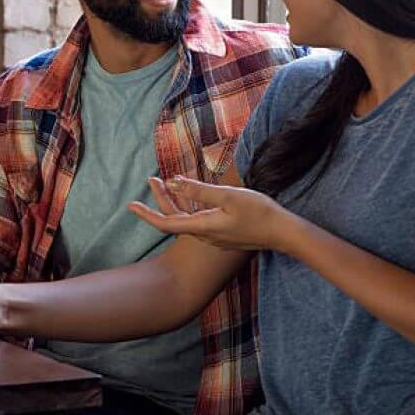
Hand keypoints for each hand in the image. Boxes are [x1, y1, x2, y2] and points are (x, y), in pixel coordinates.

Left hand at [128, 176, 293, 251]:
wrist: (283, 233)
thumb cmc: (259, 212)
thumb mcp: (228, 196)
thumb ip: (199, 190)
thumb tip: (173, 182)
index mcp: (203, 227)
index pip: (166, 223)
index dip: (146, 214)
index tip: (130, 205)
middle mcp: (205, 235)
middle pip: (175, 218)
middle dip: (161, 198)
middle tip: (151, 179)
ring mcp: (215, 235)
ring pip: (187, 217)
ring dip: (175, 199)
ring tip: (167, 180)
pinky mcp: (224, 232)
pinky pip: (199, 218)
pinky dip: (191, 204)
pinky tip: (192, 192)